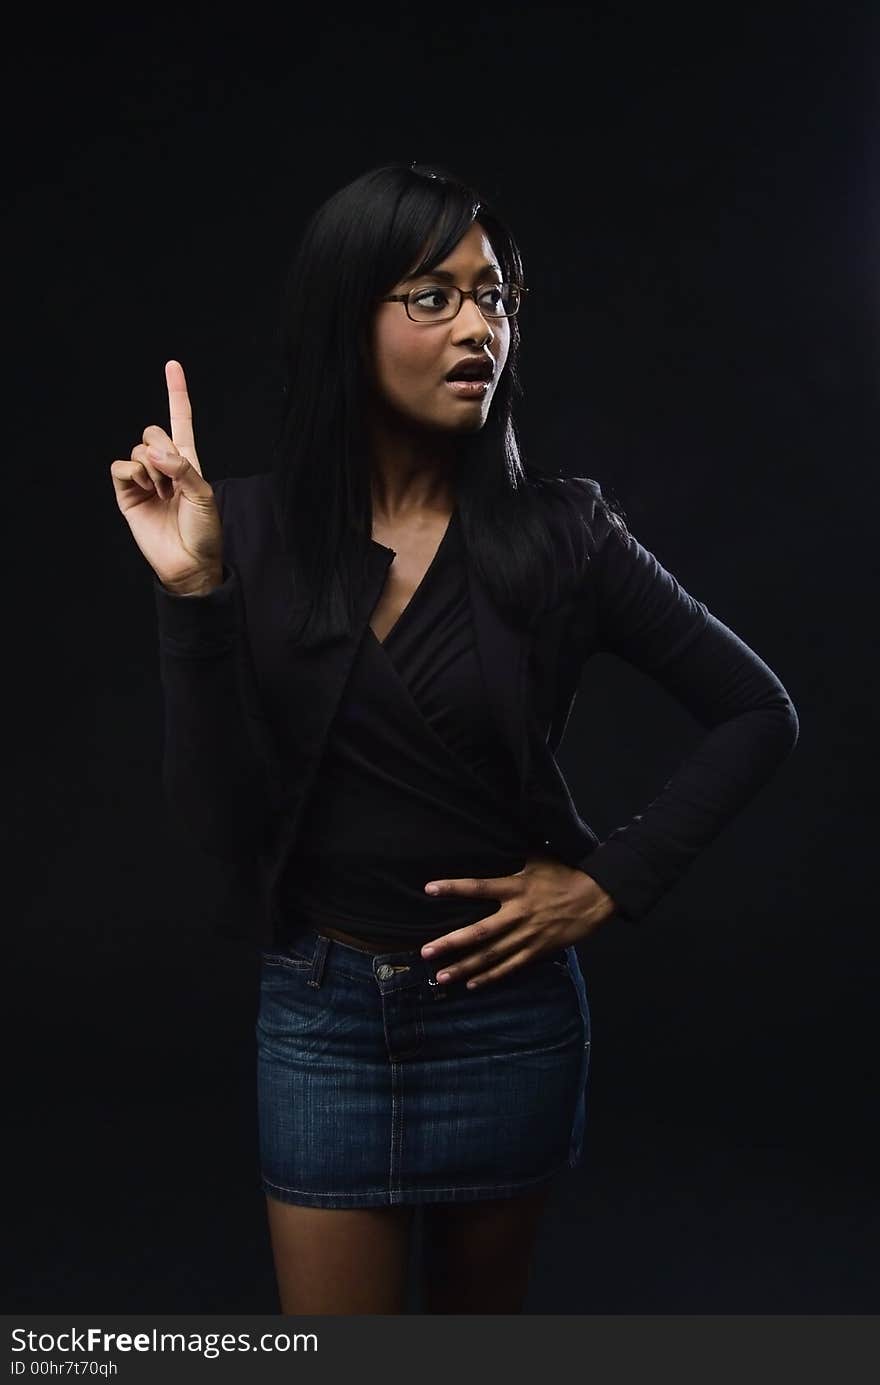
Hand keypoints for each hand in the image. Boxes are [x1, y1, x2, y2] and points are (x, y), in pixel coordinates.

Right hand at [110, 360, 222, 591]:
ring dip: (150, 468)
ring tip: (161, 494)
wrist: (188, 563)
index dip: (176, 393)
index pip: (180, 420)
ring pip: (137, 450)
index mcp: (187, 461)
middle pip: (152, 431)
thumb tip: (154, 451)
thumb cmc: (203, 531)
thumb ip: (182, 468)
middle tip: (172, 477)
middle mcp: (164, 466)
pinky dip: (131, 473)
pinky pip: (120, 467)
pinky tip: (145, 489)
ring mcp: (143, 480)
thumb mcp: (203, 495)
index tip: (172, 365)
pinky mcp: (126, 495)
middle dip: (161, 448)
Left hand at [420, 853, 616, 987]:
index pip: (478, 887)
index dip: (454, 888)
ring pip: (491, 955)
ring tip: (440, 976)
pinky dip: (491, 976)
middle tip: (426, 951)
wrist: (596, 896)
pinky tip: (471, 983)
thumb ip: (513, 854)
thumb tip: (493, 835)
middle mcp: (518, 914)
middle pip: (479, 932)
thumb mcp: (538, 858)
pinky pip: (511, 966)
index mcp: (516, 887)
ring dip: (465, 967)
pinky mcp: (538, 950)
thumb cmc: (565, 873)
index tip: (429, 889)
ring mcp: (528, 935)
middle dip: (451, 943)